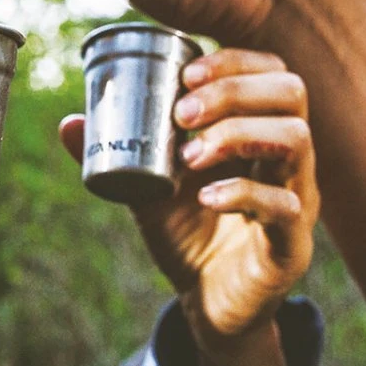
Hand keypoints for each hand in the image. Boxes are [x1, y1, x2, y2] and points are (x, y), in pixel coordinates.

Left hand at [60, 49, 317, 365]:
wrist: (207, 303)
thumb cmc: (188, 233)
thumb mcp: (147, 187)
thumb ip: (118, 154)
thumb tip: (69, 122)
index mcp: (258, 132)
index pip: (270, 73)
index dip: (235, 62)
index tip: (187, 74)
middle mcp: (286, 158)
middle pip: (292, 93)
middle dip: (234, 91)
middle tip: (182, 113)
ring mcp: (296, 198)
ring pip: (296, 140)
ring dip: (238, 134)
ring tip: (190, 155)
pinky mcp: (292, 243)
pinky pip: (283, 206)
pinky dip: (242, 194)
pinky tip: (206, 197)